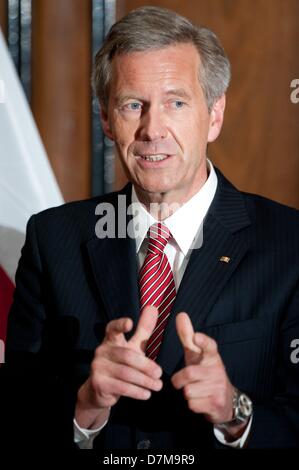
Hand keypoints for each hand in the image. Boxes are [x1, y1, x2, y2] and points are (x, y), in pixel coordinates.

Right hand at [75, 305, 162, 428]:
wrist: (100, 391)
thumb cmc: (121, 364)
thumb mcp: (133, 346)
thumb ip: (143, 329)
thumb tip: (152, 307)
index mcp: (110, 340)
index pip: (113, 328)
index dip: (120, 325)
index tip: (130, 323)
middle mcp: (101, 351)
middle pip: (127, 356)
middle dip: (146, 366)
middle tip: (160, 373)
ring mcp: (97, 367)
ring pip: (126, 373)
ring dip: (145, 381)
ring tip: (158, 386)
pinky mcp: (98, 383)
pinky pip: (121, 387)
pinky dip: (137, 391)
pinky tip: (147, 394)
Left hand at [171, 312, 235, 425]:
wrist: (226, 401)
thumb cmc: (205, 372)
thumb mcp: (197, 355)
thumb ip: (187, 336)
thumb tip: (181, 314)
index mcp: (212, 356)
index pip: (209, 346)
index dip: (202, 341)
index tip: (196, 337)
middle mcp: (217, 370)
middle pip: (189, 373)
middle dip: (179, 380)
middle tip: (180, 381)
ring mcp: (218, 387)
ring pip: (189, 391)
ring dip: (187, 393)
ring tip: (195, 391)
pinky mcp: (217, 404)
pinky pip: (193, 404)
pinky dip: (192, 404)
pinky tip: (200, 401)